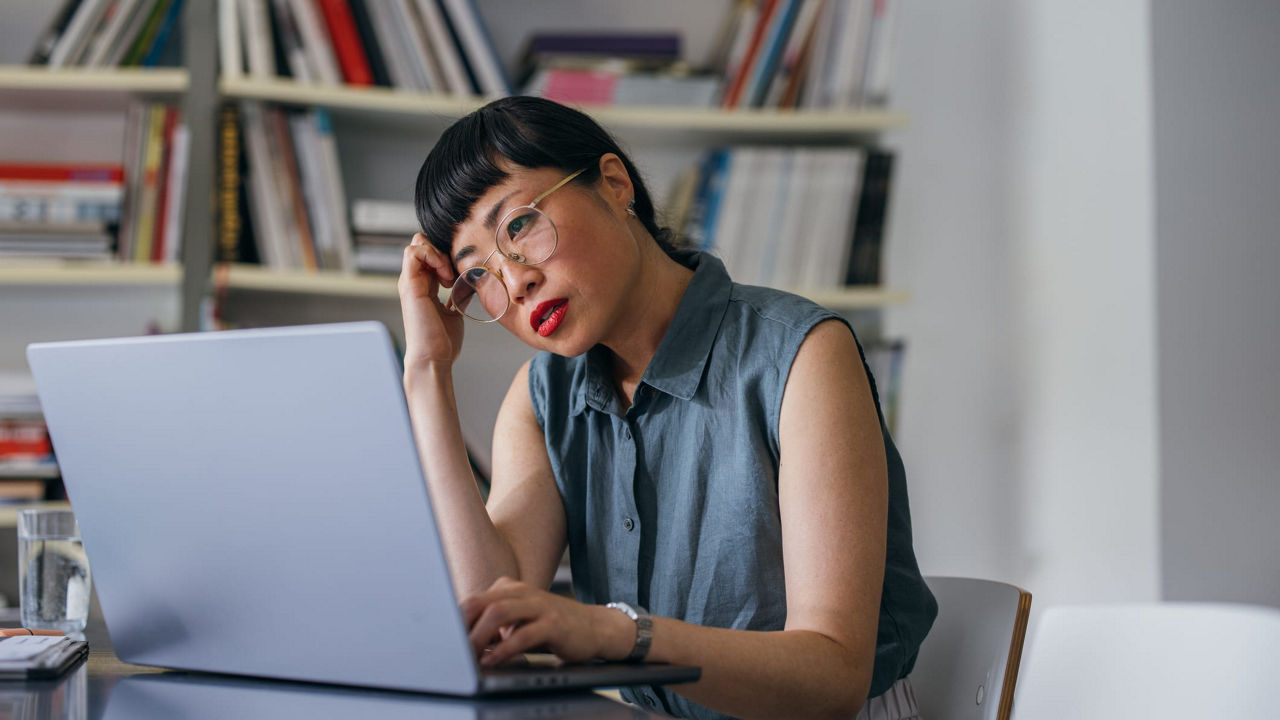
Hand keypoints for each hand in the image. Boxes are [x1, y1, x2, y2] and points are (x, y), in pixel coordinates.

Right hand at [399, 233, 464, 373]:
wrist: (433, 358)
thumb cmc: (442, 341)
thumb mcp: (453, 312)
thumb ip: (456, 297)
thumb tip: (466, 288)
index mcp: (424, 287)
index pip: (429, 255)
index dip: (446, 256)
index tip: (460, 275)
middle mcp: (414, 281)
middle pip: (421, 244)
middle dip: (441, 250)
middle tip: (453, 272)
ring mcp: (410, 282)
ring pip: (416, 244)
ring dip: (437, 253)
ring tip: (448, 276)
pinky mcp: (409, 285)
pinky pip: (413, 253)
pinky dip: (432, 257)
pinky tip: (445, 276)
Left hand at [461, 577, 632, 666]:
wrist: (595, 627)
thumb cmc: (551, 627)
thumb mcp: (520, 621)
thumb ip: (494, 626)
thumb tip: (463, 644)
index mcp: (509, 589)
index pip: (473, 600)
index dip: (455, 621)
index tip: (442, 641)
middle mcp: (522, 593)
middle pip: (481, 602)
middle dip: (461, 626)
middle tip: (450, 649)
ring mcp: (539, 606)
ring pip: (499, 613)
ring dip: (479, 636)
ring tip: (468, 654)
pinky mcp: (554, 624)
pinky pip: (523, 634)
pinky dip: (504, 649)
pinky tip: (493, 660)